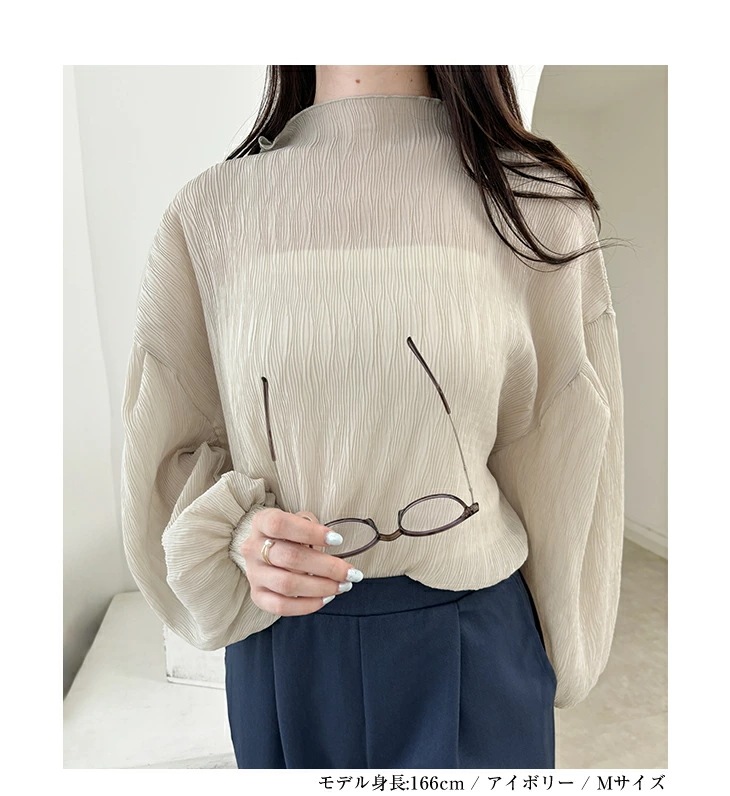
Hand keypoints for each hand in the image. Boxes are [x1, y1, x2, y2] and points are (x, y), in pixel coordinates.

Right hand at [241, 508, 363, 616]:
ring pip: (287, 584)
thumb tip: (332, 546)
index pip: (280, 525)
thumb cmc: (290, 533)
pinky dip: (307, 605)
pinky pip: (281, 606)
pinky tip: (326, 598)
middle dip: (327, 567)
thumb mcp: (300, 521)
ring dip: (321, 587)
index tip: (338, 540)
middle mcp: (252, 548)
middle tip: (351, 572)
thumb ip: (312, 528)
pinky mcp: (257, 595)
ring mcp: (253, 573)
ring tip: (343, 585)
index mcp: (261, 522)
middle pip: (290, 558)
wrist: (265, 549)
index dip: (310, 532)